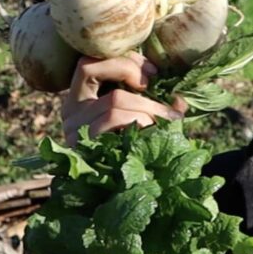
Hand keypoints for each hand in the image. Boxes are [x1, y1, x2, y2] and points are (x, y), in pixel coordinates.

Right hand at [61, 51, 185, 145]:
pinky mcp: (80, 144)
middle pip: (90, 67)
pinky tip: (151, 132)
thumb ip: (155, 102)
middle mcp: (70, 108)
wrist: (114, 194)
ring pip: (114, 99)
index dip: (123, 58)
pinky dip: (141, 120)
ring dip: (147, 106)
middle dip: (129, 69)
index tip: (152, 72)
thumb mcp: (141, 118)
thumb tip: (182, 98)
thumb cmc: (131, 150)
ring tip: (164, 120)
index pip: (91, 60)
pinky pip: (114, 119)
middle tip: (152, 84)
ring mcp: (72, 127)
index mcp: (82, 96)